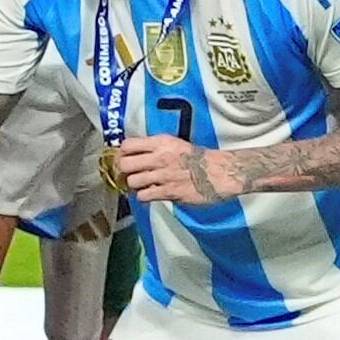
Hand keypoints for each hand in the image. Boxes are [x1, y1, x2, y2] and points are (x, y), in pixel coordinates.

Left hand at [108, 133, 230, 205]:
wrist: (218, 172)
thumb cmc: (198, 158)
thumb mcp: (174, 144)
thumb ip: (155, 147)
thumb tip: (135, 153)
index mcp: (161, 143)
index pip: (128, 145)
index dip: (121, 153)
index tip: (123, 159)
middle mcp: (159, 157)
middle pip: (125, 164)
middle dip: (123, 171)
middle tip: (128, 174)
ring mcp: (163, 175)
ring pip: (132, 181)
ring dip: (135, 185)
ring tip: (142, 185)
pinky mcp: (168, 192)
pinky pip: (144, 196)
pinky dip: (144, 196)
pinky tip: (150, 194)